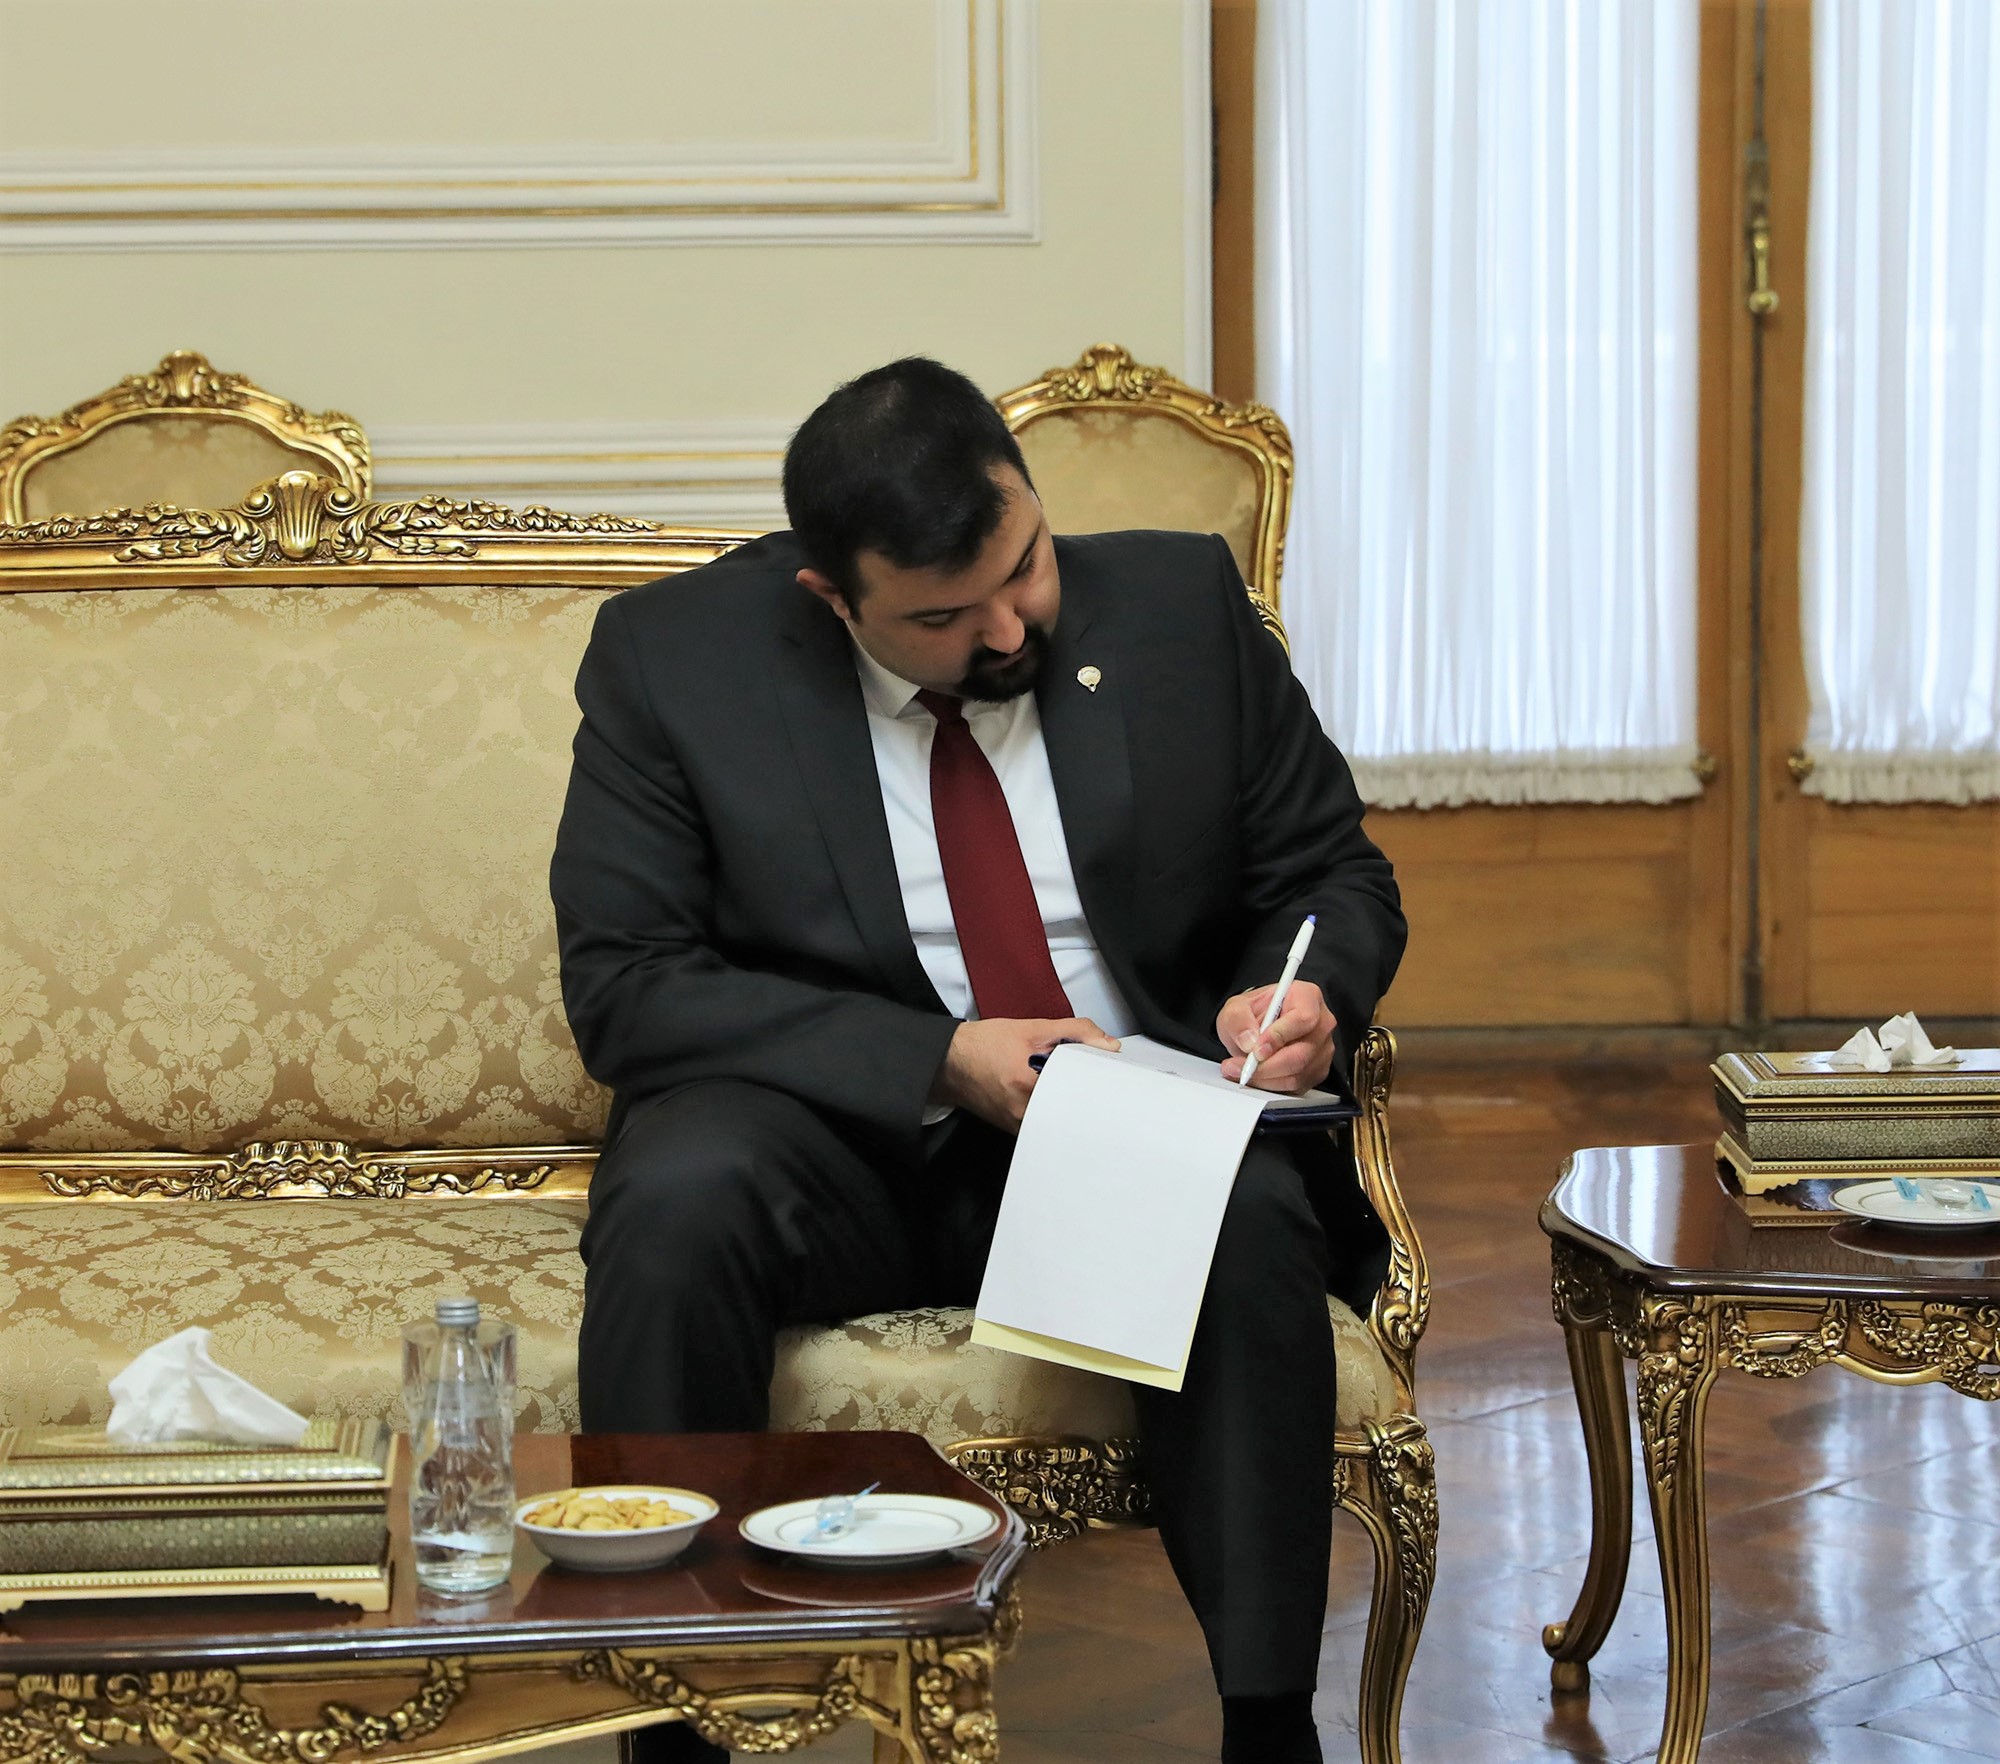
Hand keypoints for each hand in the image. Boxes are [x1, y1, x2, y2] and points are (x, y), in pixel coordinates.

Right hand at [932, 1017, 1119, 1131]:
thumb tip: (1108, 1044)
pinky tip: (1051, 1094)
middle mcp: (1023, 1112)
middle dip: (1086, 1092)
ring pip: (1061, 1120)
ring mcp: (1019, 1125)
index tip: (1105, 1071)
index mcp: (1028, 1084)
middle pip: (1074, 1109)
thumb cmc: (984, 1044)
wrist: (949, 1063)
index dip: (1097, 1079)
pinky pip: (1046, 1124)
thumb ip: (1075, 1032)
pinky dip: (1055, 1110)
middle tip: (1092, 1077)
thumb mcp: (1032, 1028)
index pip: (1081, 1089)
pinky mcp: (1015, 1130)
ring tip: (1069, 1084)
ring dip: (1071, 1102)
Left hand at [1214, 980, 1335, 1093]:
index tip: (1256, 1049)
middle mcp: (1322, 1023)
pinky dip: (1270, 1085)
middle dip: (1266, 1066)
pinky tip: (1255, 1076)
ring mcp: (1323, 1049)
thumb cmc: (1254, 1014)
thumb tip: (1249, 1041)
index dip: (1279, 1037)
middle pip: (1301, 1054)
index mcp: (1307, 997)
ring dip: (1264, 1078)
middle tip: (1241, 1066)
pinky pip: (1295, 1087)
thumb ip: (1238, 1019)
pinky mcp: (1317, 1072)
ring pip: (1297, 1075)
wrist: (1257, 1028)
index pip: (1302, 1019)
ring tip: (1240, 1070)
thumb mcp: (1236, 1007)